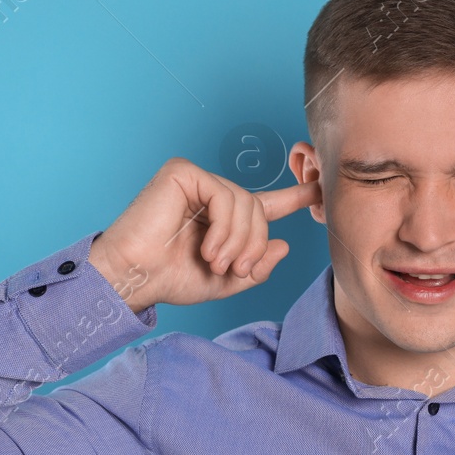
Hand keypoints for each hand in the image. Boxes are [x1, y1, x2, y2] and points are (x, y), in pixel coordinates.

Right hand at [88, 158, 320, 311]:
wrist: (135, 277)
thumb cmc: (171, 279)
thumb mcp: (226, 282)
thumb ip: (256, 267)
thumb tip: (284, 245)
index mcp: (224, 219)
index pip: (265, 204)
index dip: (294, 198)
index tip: (319, 189)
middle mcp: (212, 196)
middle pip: (259, 209)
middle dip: (254, 244)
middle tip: (235, 269)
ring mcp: (197, 180)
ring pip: (246, 203)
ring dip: (238, 241)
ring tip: (216, 262)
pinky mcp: (183, 172)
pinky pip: (225, 195)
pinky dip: (224, 227)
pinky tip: (208, 248)